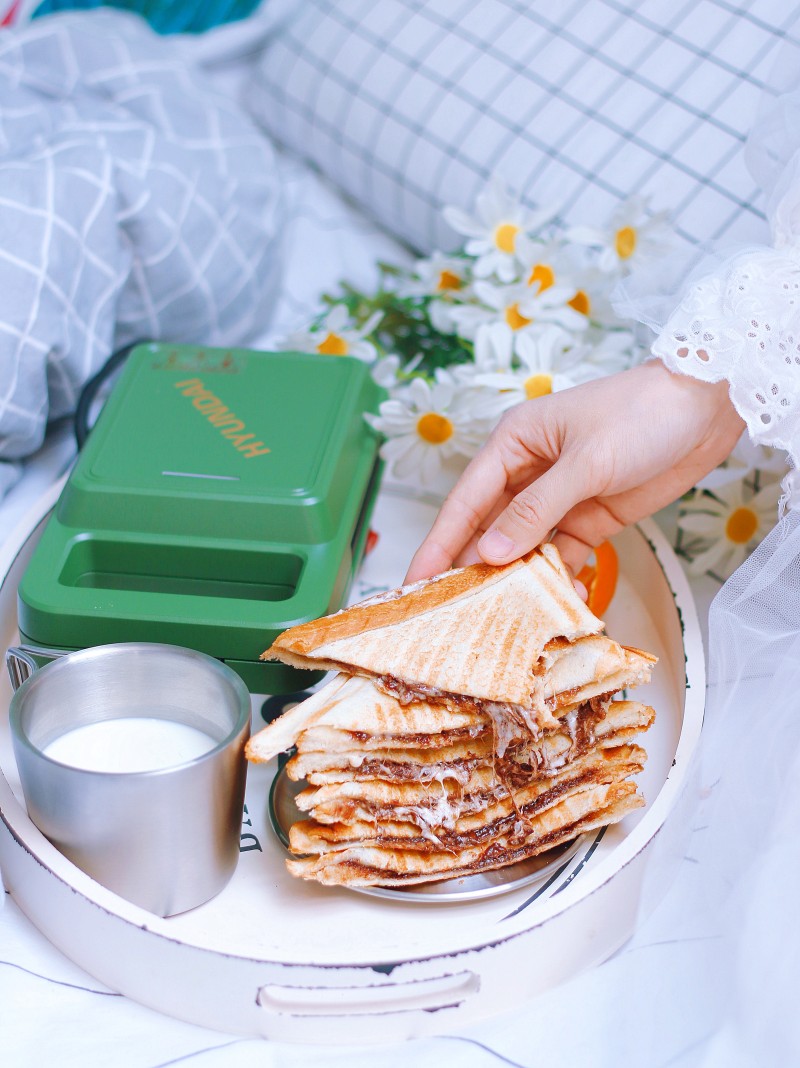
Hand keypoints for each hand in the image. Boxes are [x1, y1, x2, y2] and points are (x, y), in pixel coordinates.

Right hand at [405, 360, 744, 580]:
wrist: (708, 407)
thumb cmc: (643, 414)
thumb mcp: (586, 461)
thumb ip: (536, 510)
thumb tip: (489, 554)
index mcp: (514, 443)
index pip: (465, 500)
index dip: (439, 543)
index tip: (416, 583)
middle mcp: (528, 471)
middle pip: (487, 528)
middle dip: (469, 568)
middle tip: (447, 614)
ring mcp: (560, 497)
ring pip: (522, 546)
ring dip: (512, 578)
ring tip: (492, 620)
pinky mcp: (590, 517)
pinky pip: (562, 554)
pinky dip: (555, 578)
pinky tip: (551, 605)